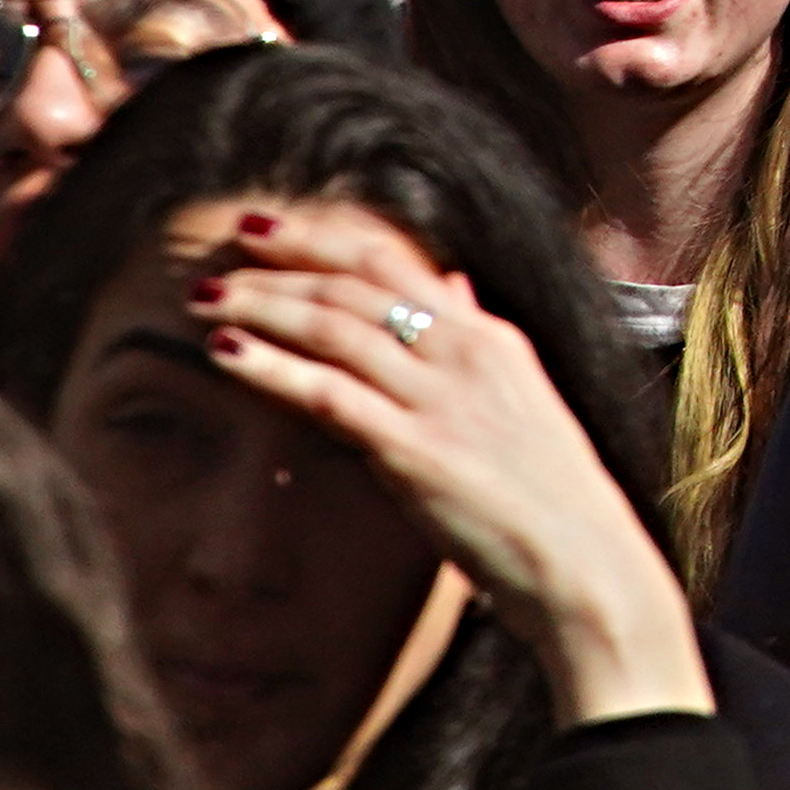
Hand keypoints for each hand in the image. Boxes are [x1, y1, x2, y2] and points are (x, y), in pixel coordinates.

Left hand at [186, 204, 712, 728]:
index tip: (268, 227)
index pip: (395, 260)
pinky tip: (225, 354)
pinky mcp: (414, 451)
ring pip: (334, 327)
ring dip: (262, 306)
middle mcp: (466, 352)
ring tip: (205, 299)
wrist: (584, 562)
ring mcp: (441, 399)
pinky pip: (328, 393)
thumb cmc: (549, 494)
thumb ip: (478, 339)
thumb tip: (454, 285)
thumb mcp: (520, 397)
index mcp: (490, 337)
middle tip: (220, 252)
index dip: (323, 236)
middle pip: (355, 284)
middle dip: (281, 262)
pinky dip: (270, 367)